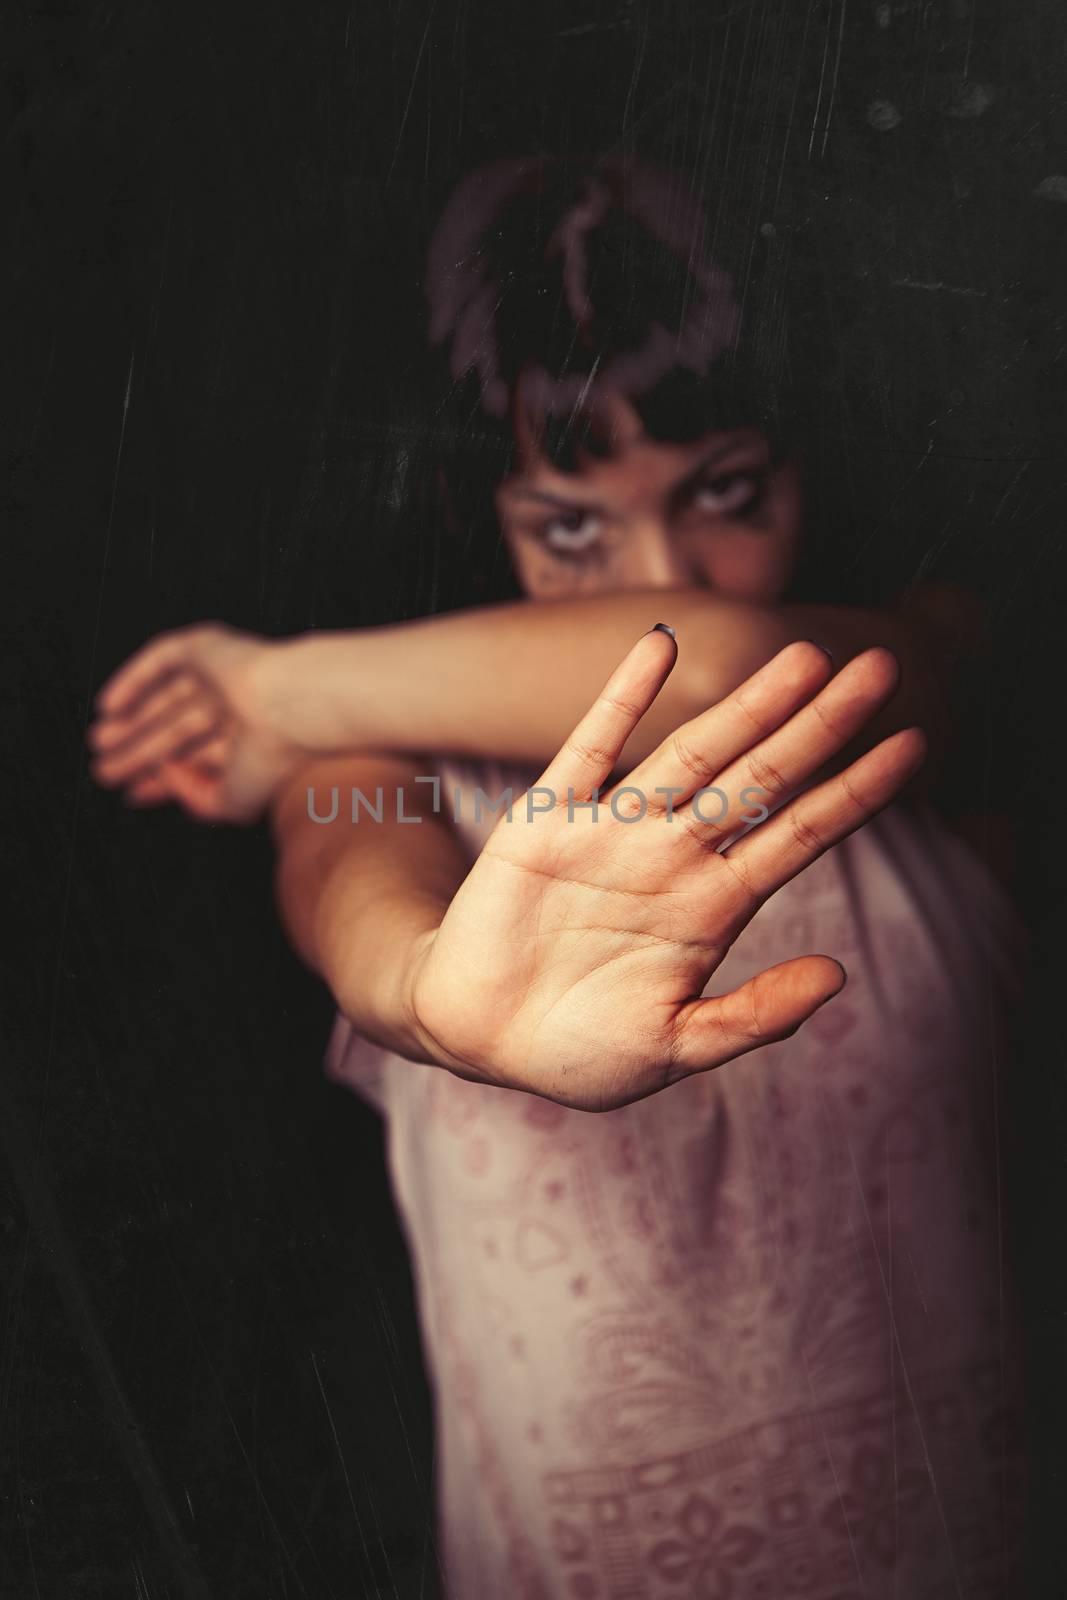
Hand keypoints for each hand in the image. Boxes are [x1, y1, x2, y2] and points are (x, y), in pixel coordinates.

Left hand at [88, 623, 305, 821]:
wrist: (290, 707)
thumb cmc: (269, 758)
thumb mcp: (228, 802)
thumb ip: (194, 798)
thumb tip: (164, 772)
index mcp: (250, 738)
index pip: (199, 757)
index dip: (163, 777)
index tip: (133, 793)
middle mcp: (237, 703)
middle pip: (177, 729)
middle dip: (140, 750)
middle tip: (107, 769)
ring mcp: (223, 672)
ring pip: (167, 697)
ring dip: (133, 720)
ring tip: (100, 742)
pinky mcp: (208, 646)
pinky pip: (161, 659)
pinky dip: (132, 680)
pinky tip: (108, 705)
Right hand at [403, 630, 924, 1109]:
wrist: (480, 1036)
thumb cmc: (581, 1051)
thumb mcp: (677, 1047)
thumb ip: (753, 1016)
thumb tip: (838, 975)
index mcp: (715, 907)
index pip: (800, 834)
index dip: (856, 792)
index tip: (914, 747)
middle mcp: (675, 857)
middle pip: (761, 777)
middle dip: (820, 725)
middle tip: (881, 666)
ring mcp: (614, 832)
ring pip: (694, 753)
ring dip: (747, 705)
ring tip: (803, 654)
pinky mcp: (548, 820)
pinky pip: (590, 747)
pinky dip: (622, 697)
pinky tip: (657, 647)